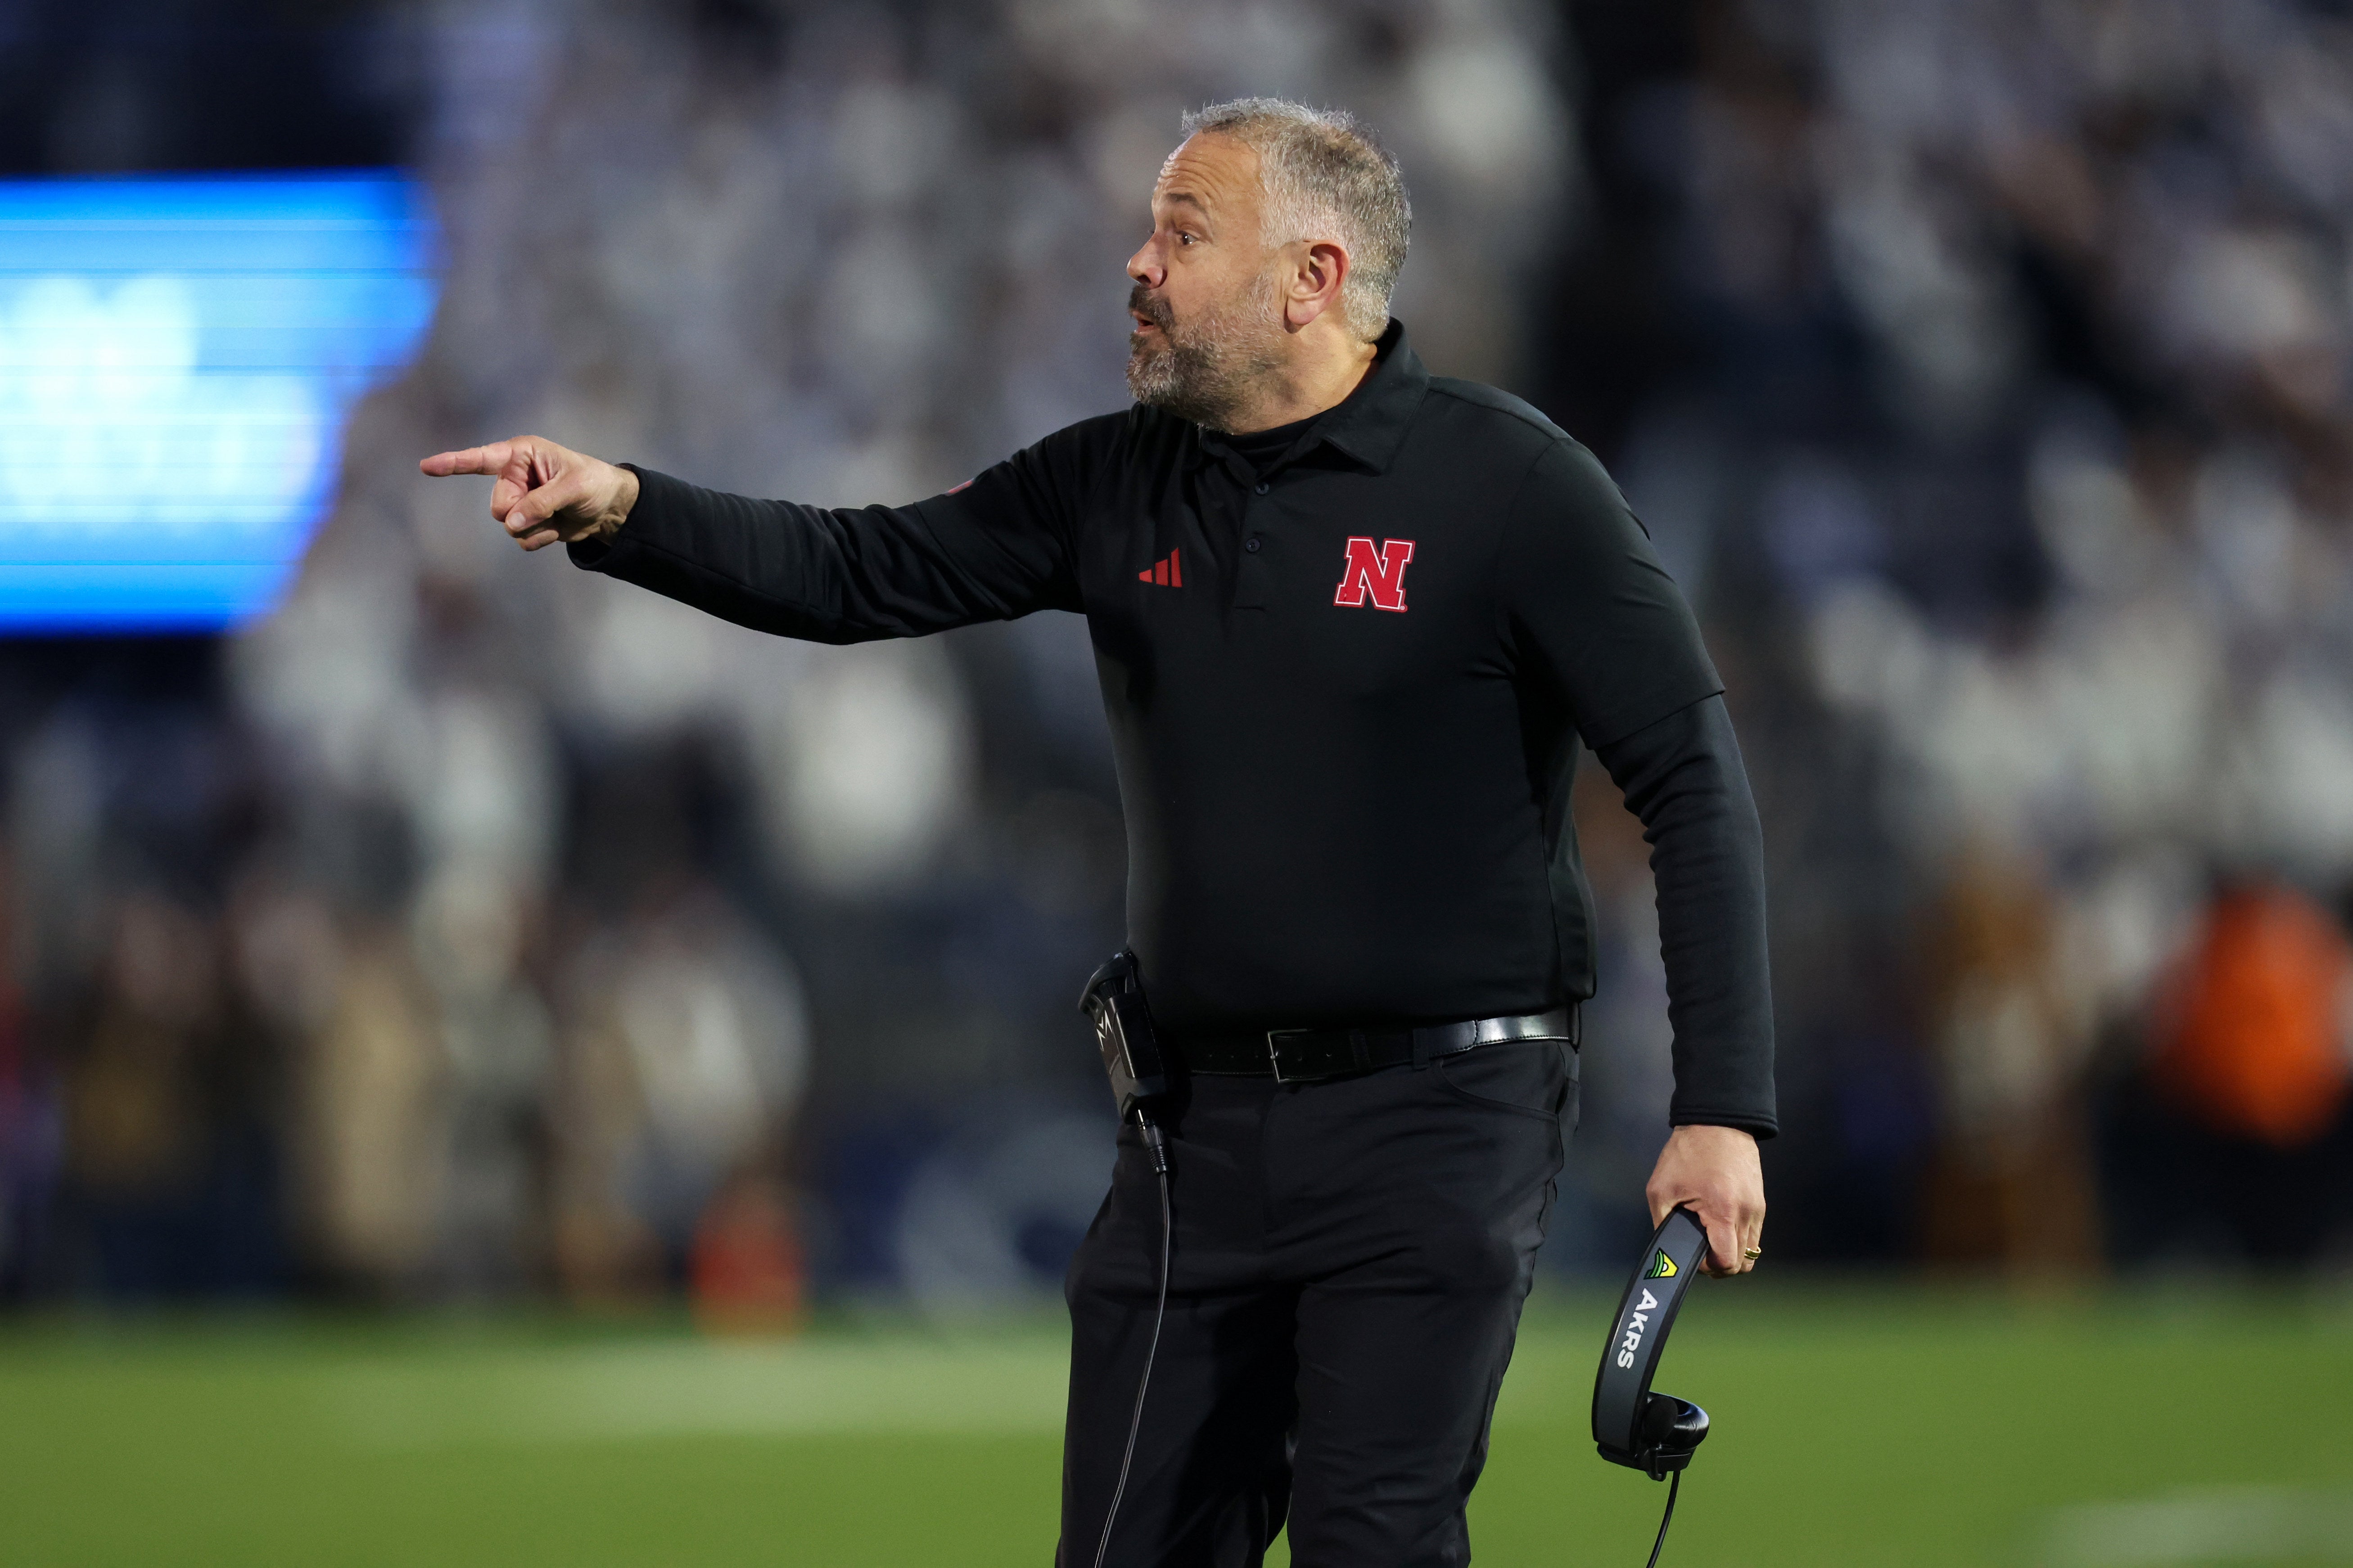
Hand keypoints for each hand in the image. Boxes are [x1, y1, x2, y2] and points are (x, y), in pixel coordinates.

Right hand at [419, 435, 639, 550]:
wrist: (610, 507)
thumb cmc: (593, 483)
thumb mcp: (573, 488)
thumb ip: (540, 503)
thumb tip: (511, 523)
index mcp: (521, 455)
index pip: (480, 459)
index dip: (453, 463)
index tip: (426, 466)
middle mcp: (514, 476)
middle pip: (497, 506)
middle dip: (522, 513)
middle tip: (550, 505)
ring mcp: (519, 501)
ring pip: (508, 525)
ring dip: (535, 527)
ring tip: (558, 515)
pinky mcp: (526, 521)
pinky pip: (521, 539)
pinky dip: (540, 538)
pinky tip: (557, 529)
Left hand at [1644, 1124, 1763, 1276]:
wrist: (1717, 1122)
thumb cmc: (1687, 1153)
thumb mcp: (1660, 1188)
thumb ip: (1663, 1223)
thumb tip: (1668, 1249)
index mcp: (1723, 1211)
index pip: (1727, 1262)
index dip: (1710, 1268)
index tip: (1695, 1258)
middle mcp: (1746, 1214)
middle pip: (1742, 1263)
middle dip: (1720, 1265)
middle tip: (1700, 1253)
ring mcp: (1757, 1209)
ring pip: (1751, 1251)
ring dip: (1731, 1253)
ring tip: (1710, 1241)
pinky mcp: (1760, 1202)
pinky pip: (1753, 1234)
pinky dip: (1738, 1239)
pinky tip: (1720, 1227)